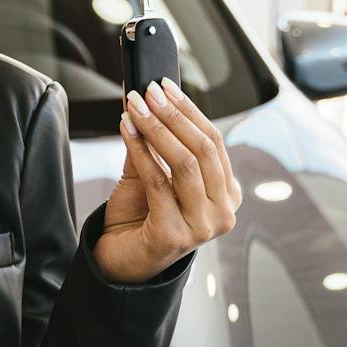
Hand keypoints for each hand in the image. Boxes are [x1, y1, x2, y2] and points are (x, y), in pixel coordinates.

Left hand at [96, 79, 240, 283]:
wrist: (120, 260)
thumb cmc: (139, 216)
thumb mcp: (152, 173)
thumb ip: (153, 141)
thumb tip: (144, 96)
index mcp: (227, 194)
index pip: (213, 141)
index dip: (188, 110)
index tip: (163, 86)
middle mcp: (223, 212)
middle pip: (202, 149)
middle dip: (172, 115)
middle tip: (146, 92)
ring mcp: (203, 227)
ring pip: (184, 163)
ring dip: (156, 129)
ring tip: (134, 108)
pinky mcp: (176, 236)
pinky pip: (158, 182)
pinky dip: (140, 151)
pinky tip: (126, 130)